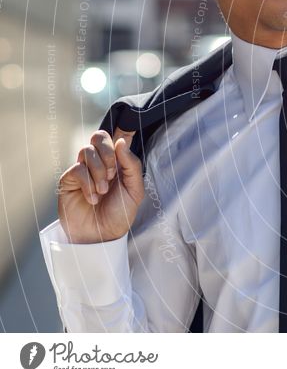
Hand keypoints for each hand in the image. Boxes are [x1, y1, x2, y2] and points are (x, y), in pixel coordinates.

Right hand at [57, 129, 144, 243]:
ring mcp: (83, 170)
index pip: (117, 137)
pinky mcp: (69, 180)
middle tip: (112, 173)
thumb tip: (122, 141)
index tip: (127, 134)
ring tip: (103, 191)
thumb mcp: (135, 190)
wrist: (102, 236)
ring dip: (98, 171)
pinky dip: (88, 183)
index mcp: (118, 162)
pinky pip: (77, 169)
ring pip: (86, 151)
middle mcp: (100, 163)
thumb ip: (132, 165)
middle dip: (107, 152)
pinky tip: (93, 198)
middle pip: (99, 136)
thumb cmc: (120, 213)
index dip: (121, 132)